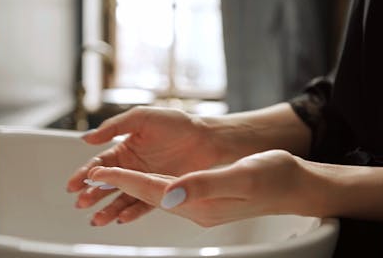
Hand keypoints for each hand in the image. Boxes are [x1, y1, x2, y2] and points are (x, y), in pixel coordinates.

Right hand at [66, 107, 221, 224]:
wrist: (207, 138)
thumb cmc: (177, 124)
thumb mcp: (142, 118)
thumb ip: (115, 127)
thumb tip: (87, 138)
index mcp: (124, 150)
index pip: (100, 164)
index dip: (85, 174)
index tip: (74, 184)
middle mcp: (132, 168)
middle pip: (106, 184)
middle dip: (92, 194)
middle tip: (81, 202)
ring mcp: (146, 181)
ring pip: (122, 197)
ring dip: (108, 208)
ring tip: (97, 218)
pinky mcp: (161, 191)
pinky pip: (143, 204)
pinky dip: (132, 212)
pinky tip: (121, 218)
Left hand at [88, 150, 321, 226]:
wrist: (294, 186)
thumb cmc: (274, 177)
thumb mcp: (242, 176)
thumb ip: (204, 185)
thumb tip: (170, 194)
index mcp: (201, 203)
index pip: (152, 191)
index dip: (123, 181)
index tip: (97, 174)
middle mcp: (196, 208)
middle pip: (147, 197)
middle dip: (117, 187)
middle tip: (88, 178)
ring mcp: (199, 206)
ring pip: (154, 197)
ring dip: (128, 189)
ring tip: (104, 183)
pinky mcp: (204, 199)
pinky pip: (167, 195)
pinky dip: (149, 188)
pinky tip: (141, 185)